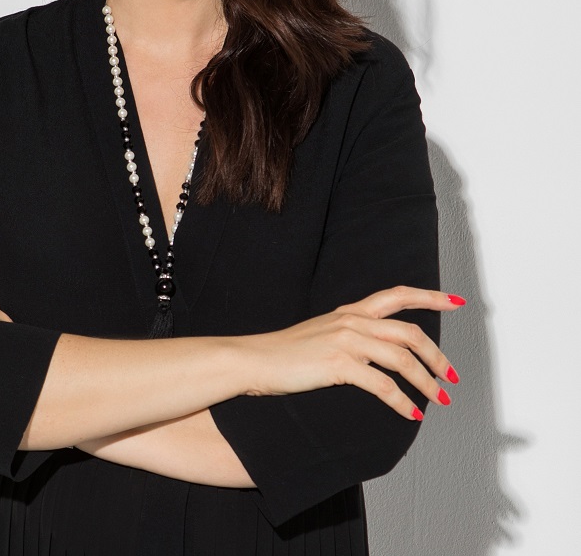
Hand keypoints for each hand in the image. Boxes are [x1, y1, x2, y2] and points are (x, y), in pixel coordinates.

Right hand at [242, 286, 462, 419]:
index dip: (429, 297)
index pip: (397, 295)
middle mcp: (352, 320)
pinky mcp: (338, 364)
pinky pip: (382, 384)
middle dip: (437, 355)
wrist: (254, 360)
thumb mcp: (322, 334)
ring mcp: (345, 340)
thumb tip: (378, 352)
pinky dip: (402, 402)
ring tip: (439, 400)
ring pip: (402, 358)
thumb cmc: (286, 353)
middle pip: (409, 331)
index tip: (455, 302)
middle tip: (451, 376)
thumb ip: (350, 335)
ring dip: (426, 382)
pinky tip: (410, 414)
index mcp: (350, 311)